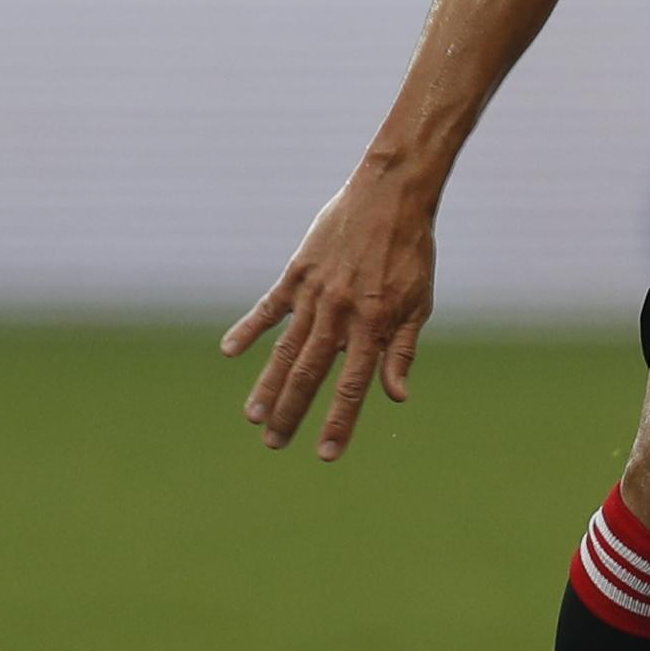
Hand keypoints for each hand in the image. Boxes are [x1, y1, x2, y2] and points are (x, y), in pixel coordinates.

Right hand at [223, 167, 441, 458]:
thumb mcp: (419, 304)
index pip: (353, 387)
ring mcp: (315, 294)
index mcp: (374, 326)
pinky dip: (248, 329)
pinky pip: (269, 307)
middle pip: (311, 375)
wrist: (392, 196)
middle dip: (292, 413)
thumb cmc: (410, 253)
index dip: (339, 423)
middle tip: (273, 443)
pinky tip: (230, 352)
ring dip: (268, 384)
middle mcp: (341, 314)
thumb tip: (396, 397)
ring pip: (286, 348)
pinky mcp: (298, 272)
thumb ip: (402, 351)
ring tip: (253, 416)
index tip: (325, 454)